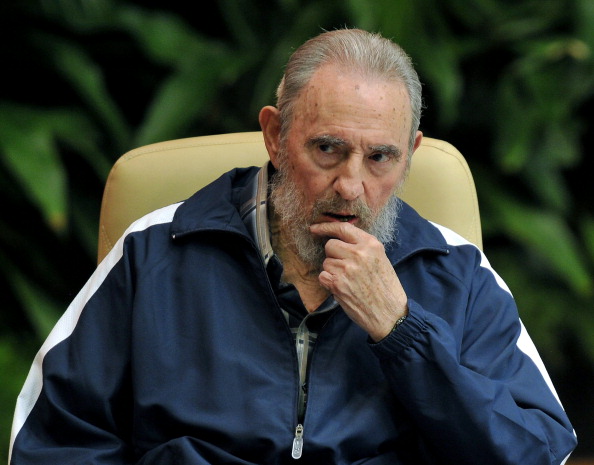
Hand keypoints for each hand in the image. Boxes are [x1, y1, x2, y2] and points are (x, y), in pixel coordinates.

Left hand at [309, 222, 407, 341]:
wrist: (390, 314)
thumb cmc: (386, 288)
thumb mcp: (381, 259)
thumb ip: (362, 247)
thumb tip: (341, 239)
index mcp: (371, 245)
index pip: (343, 228)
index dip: (326, 226)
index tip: (315, 228)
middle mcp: (358, 254)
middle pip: (330, 245)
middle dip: (333, 255)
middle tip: (345, 267)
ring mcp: (347, 268)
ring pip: (326, 262)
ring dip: (332, 271)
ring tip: (349, 281)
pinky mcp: (337, 284)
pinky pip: (323, 276)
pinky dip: (329, 282)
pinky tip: (343, 288)